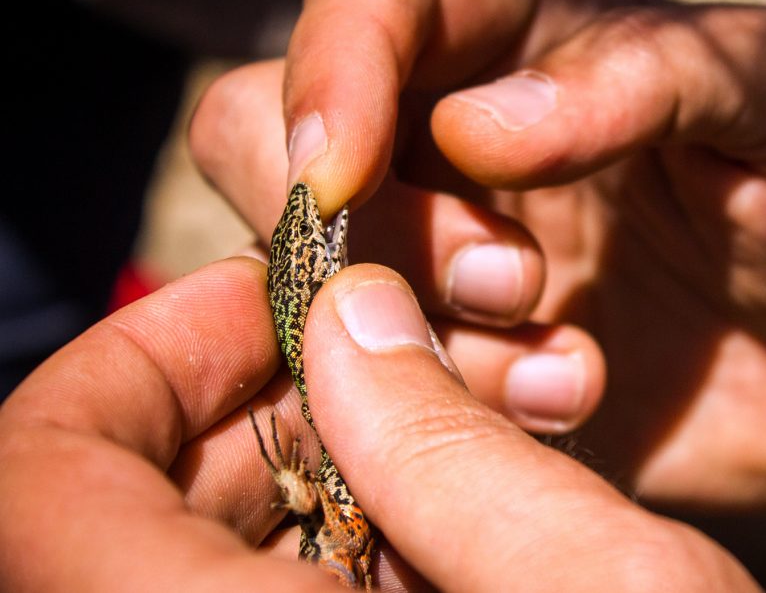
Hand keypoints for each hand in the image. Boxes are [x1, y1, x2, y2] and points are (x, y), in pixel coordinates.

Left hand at [0, 258, 758, 590]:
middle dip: (259, 395)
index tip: (277, 305)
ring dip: (324, 450)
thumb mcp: (604, 581)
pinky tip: (459, 481)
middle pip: (120, 506)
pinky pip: (290, 585)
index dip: (136, 365)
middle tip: (391, 331)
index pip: (38, 488)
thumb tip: (355, 318)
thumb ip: (442, 448)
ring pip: (214, 543)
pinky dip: (352, 521)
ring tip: (453, 402)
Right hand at [192, 0, 765, 509]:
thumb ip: (653, 77)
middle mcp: (477, 150)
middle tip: (512, 279)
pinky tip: (586, 400)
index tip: (336, 164)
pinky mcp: (484, 373)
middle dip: (357, 222)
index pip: (382, 12)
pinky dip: (455, 408)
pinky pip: (388, 390)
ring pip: (321, 281)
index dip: (328, 70)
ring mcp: (469, 268)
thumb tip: (472, 125)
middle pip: (275, 137)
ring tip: (575, 364)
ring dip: (417, 334)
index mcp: (547, 41)